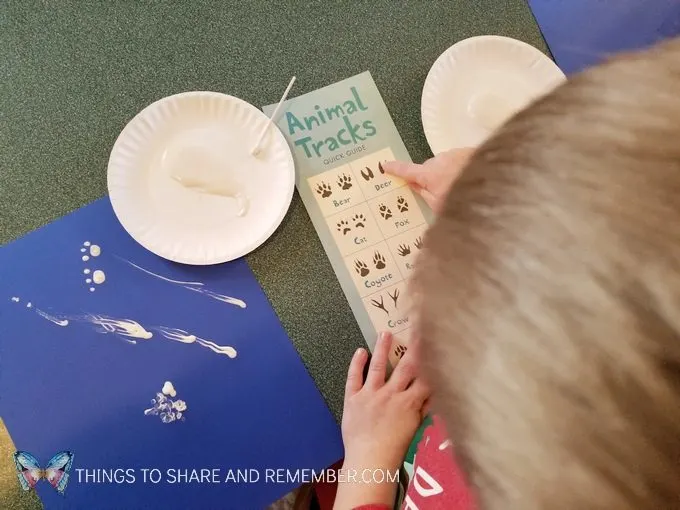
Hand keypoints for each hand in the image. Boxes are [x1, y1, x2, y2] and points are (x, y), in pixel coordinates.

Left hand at [334, 332, 429, 508]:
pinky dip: (356, 363)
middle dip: (413, 347)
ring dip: (382, 348)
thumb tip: (430, 394)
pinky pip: (354, 377)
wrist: (369, 461)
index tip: (435, 346)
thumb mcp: (414, 429)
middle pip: (406, 366)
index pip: (425, 377)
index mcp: (409, 402)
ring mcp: (371, 394)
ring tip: (385, 333)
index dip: (431, 361)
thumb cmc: (394, 449)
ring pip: (378, 366)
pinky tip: (360, 351)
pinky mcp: (353, 398)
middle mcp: (391, 394)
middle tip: (416, 328)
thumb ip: (422, 409)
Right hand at [383, 148, 474, 212]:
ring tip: (460, 189)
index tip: (385, 165)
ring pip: (444, 164)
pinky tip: (471, 181)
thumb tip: (413, 184)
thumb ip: (424, 194)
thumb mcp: (439, 206)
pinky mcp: (471, 152)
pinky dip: (461, 169)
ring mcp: (456, 153)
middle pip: (428, 168)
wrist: (496, 185)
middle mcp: (440, 160)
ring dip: (447, 173)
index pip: (407, 170)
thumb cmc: (465, 201)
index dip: (395, 169)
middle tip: (440, 193)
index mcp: (429, 174)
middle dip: (430, 178)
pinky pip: (459, 161)